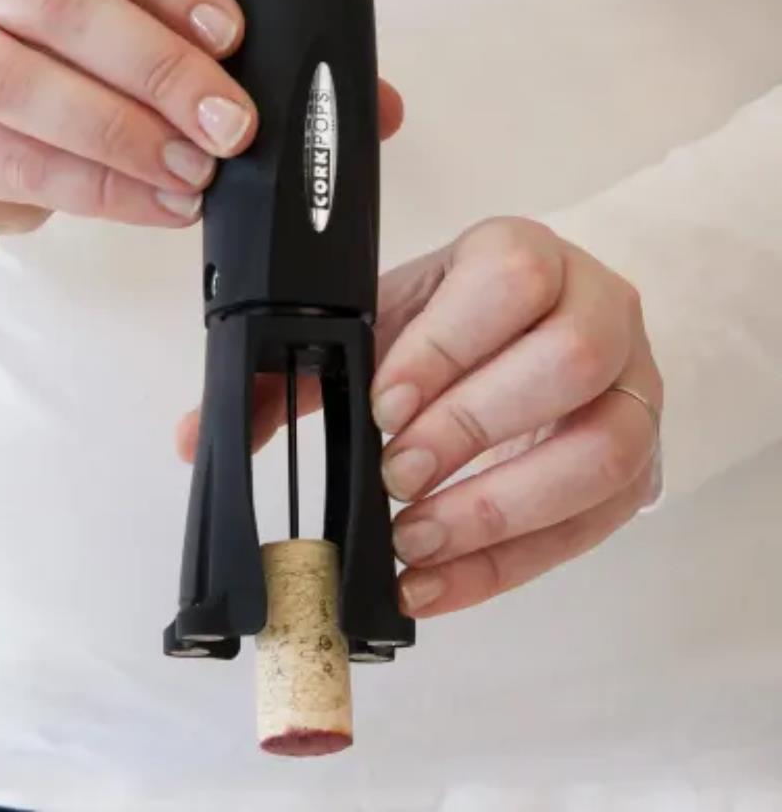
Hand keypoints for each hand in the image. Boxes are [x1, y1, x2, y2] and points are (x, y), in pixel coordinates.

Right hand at [0, 0, 405, 241]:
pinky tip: (161, 205)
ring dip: (126, 136)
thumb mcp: (144, 33)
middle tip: (231, 128)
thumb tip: (375, 106)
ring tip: (194, 176)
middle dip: (161, 72)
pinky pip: (22, 162)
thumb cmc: (71, 65)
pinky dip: (103, 190)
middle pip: (62, 5)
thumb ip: (242, 57)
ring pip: (24, 84)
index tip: (230, 36)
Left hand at [176, 217, 661, 617]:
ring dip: (498, 506)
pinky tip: (438, 581)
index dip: (445, 348)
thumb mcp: (380, 320)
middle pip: (564, 365)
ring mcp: (634, 389)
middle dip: (469, 428)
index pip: (509, 282)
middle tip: (396, 475)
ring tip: (414, 539)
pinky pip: (594, 523)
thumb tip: (197, 437)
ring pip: (602, 449)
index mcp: (526, 255)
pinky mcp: (638, 463)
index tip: (383, 405)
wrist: (538, 330)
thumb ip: (295, 371)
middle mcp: (598, 312)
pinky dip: (508, 563)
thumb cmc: (456, 322)